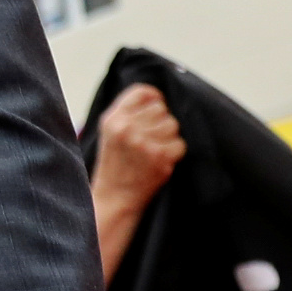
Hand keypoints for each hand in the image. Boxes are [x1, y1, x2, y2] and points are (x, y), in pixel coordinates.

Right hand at [91, 86, 186, 276]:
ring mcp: (143, 142)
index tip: (155, 109)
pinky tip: (160, 162)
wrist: (114, 199)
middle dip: (160, 123)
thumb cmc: (116, 164)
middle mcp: (126, 128)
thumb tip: (159, 97)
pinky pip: (180, 144)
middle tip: (149, 141)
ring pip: (173, 125)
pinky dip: (174, 154)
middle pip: (161, 109)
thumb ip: (129, 112)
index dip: (154, 99)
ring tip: (153, 152)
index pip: (143, 92)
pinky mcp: (159, 157)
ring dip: (168, 138)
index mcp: (112, 119)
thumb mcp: (111, 132)